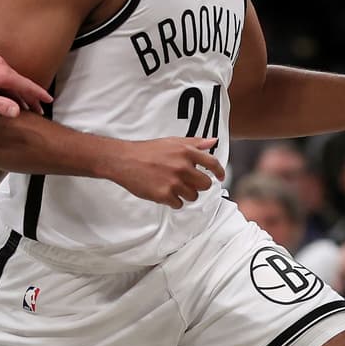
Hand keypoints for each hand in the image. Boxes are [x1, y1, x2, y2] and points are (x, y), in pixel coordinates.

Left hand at [0, 49, 51, 118]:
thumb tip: (18, 112)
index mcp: (1, 73)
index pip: (26, 85)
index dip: (39, 95)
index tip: (49, 101)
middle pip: (20, 82)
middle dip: (30, 96)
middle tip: (39, 110)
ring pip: (10, 78)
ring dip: (18, 91)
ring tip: (23, 104)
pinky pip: (1, 73)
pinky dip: (7, 84)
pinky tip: (4, 91)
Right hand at [103, 137, 224, 208]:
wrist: (124, 160)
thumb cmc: (148, 150)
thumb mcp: (172, 142)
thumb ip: (195, 143)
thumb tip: (213, 141)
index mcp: (186, 152)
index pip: (212, 163)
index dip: (219, 172)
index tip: (220, 177)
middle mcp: (182, 167)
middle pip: (205, 184)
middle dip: (199, 185)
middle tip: (188, 183)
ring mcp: (173, 182)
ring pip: (193, 196)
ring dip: (185, 194)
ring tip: (173, 186)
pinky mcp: (164, 195)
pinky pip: (178, 204)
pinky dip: (173, 201)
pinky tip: (164, 192)